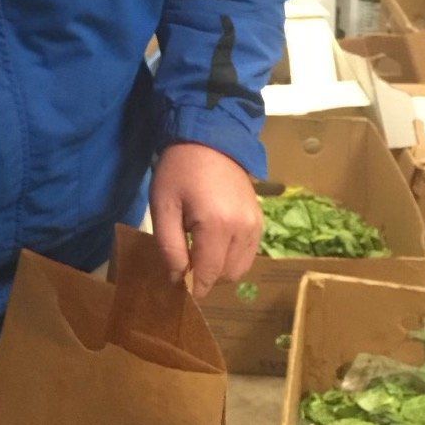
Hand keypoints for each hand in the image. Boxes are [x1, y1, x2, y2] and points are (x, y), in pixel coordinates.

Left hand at [148, 142, 261, 298]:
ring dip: (220, 268)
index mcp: (217, 226)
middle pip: (227, 275)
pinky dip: (232, 256)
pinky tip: (215, 240)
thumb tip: (177, 278)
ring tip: (200, 249)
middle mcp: (243, 229)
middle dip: (206, 276)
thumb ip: (169, 246)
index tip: (178, 285)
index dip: (192, 285)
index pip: (208, 274)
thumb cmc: (179, 171)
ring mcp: (256, 225)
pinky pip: (249, 253)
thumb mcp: (163, 206)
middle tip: (186, 260)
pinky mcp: (260, 220)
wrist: (210, 138)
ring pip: (241, 268)